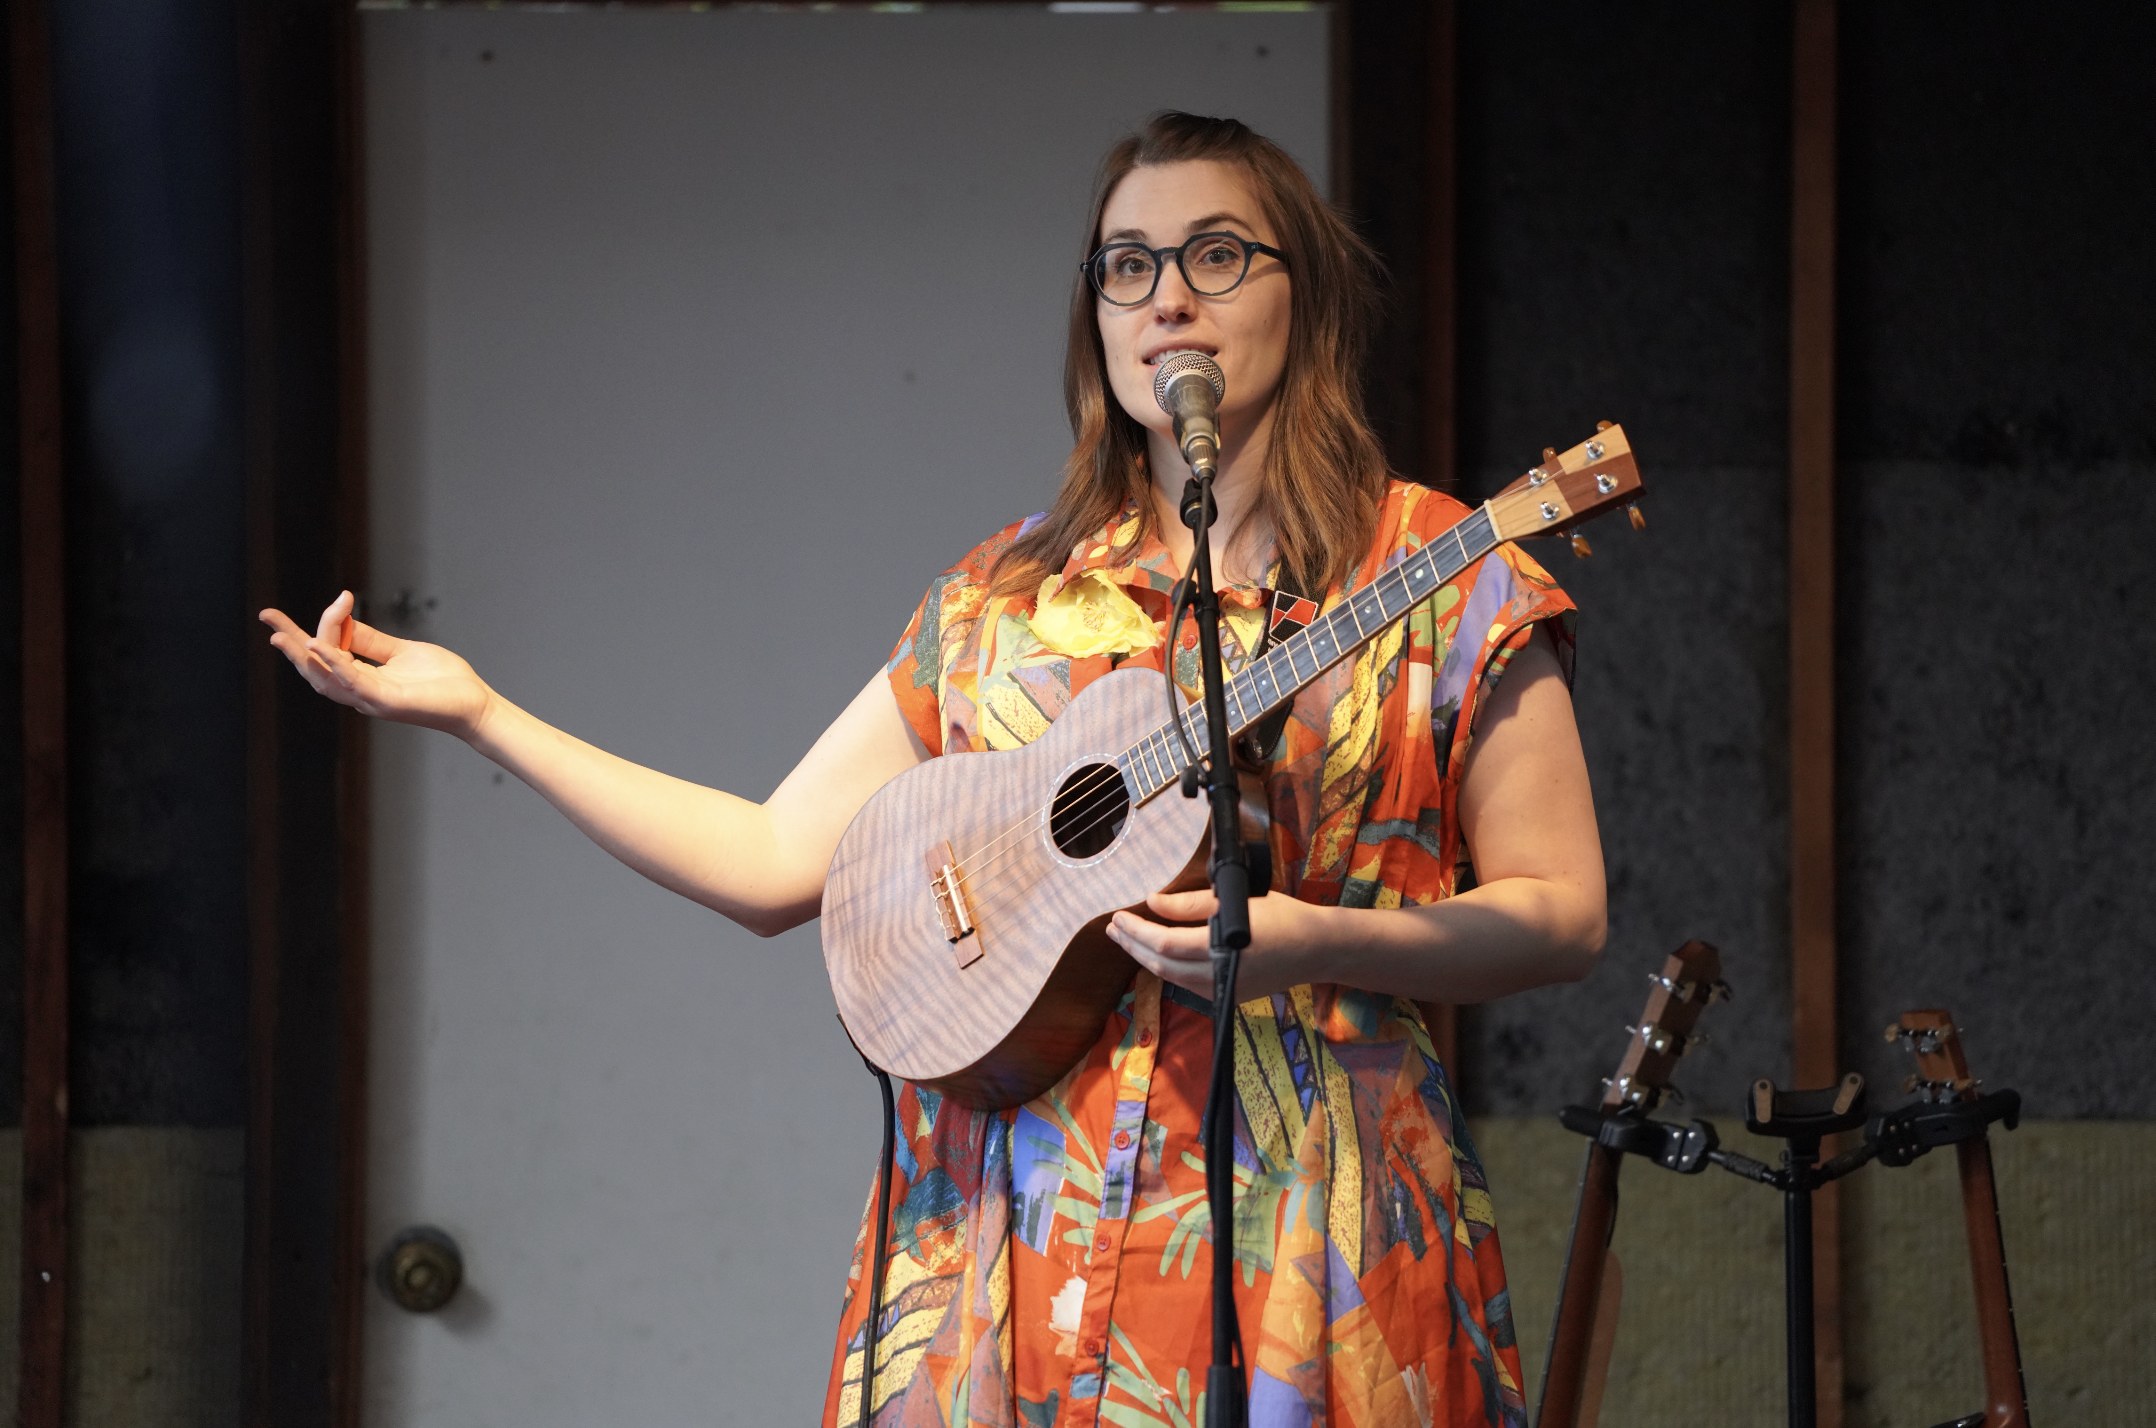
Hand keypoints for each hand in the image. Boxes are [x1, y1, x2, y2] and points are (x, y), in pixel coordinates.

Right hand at [259, 591, 493, 738]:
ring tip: (282, 636)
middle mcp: (360, 691)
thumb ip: (372, 641)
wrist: (474, 703)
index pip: (325, 654)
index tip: (324, 601)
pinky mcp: (385, 702)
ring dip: (303, 657)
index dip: (311, 629)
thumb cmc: (443, 680)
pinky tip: (319, 646)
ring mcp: (370, 699)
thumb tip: (343, 621)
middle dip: (290, 643)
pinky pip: (352, 682)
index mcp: (362, 678)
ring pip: (326, 678)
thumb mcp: (402, 652)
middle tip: (267, 618)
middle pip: (315, 668)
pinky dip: (334, 664)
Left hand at [1105, 887, 1328, 1002]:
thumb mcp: (1234, 899)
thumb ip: (1189, 904)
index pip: (1165, 944)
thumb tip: (1152, 902)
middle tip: (1113, 929)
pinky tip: (1158, 952)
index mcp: (1221, 947)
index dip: (1137, 932)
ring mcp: (1223, 991)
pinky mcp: (1228, 997)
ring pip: (1172, 978)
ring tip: (1128, 939)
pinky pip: (1188, 984)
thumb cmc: (1281, 916)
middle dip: (1133, 946)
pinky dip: (1168, 967)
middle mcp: (1219, 976)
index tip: (1119, 917)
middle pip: (1162, 965)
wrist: (1316, 949)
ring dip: (1147, 958)